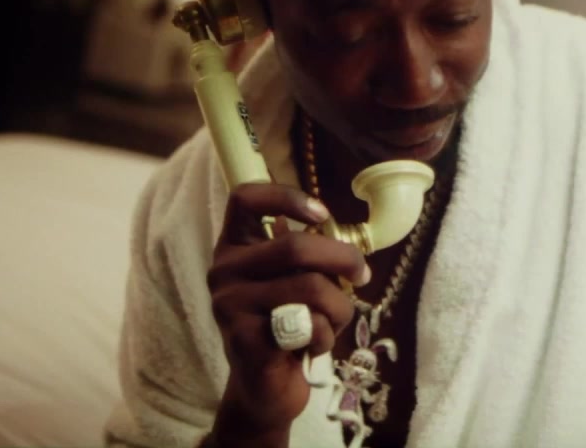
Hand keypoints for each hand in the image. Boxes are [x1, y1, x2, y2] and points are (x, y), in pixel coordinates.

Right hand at [207, 183, 369, 442]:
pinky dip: (325, 336)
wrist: (265, 387)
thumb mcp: (293, 281)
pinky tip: (311, 347)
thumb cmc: (287, 324)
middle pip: (295, 245)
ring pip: (310, 287)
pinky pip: (308, 325)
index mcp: (234, 247)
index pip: (245, 198)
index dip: (286, 196)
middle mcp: (224, 271)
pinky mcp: (244, 339)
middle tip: (362, 275)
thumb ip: (307, 253)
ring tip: (332, 322)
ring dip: (339, 307)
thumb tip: (348, 233)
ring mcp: (229, 305)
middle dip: (343, 258)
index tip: (322, 214)